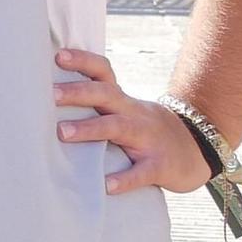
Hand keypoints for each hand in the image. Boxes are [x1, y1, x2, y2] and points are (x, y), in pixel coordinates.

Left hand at [53, 48, 213, 194]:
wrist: (196, 150)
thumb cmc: (144, 130)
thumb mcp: (124, 111)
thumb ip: (95, 105)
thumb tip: (45, 98)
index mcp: (123, 101)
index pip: (104, 72)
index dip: (83, 61)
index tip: (58, 56)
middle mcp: (134, 114)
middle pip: (106, 95)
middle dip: (79, 92)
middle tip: (51, 94)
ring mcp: (148, 139)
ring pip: (120, 128)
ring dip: (90, 129)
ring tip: (62, 132)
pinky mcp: (160, 166)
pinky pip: (142, 172)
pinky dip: (125, 179)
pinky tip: (107, 185)